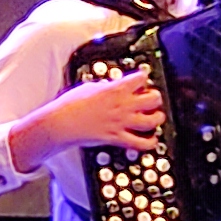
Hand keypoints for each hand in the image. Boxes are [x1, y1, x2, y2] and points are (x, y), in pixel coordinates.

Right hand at [12, 69, 164, 163]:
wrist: (63, 123)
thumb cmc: (71, 104)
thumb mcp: (91, 87)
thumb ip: (107, 86)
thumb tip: (114, 86)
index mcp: (116, 89)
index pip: (141, 78)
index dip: (144, 78)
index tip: (143, 79)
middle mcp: (123, 105)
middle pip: (154, 99)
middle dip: (156, 98)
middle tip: (152, 99)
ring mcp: (122, 122)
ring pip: (153, 121)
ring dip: (157, 118)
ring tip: (155, 117)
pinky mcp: (118, 138)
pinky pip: (141, 143)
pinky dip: (150, 142)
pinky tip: (151, 139)